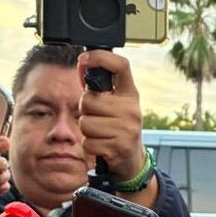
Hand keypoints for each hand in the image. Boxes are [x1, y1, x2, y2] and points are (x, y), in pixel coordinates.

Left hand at [77, 50, 144, 181]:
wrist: (132, 159)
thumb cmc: (119, 128)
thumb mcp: (116, 105)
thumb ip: (100, 88)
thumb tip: (83, 65)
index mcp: (130, 94)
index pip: (121, 65)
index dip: (100, 57)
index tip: (84, 59)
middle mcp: (131, 109)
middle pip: (88, 100)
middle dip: (85, 111)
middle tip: (98, 117)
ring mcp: (127, 128)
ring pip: (85, 123)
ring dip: (87, 130)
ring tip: (101, 133)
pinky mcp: (119, 147)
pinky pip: (88, 142)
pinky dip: (90, 146)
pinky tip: (102, 145)